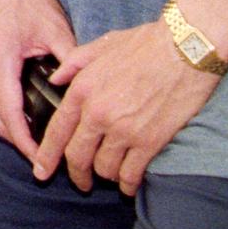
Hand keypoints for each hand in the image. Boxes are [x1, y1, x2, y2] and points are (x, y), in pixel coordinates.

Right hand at [0, 0, 75, 156]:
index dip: (25, 142)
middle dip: (17, 143)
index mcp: (1, 59)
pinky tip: (30, 118)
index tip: (42, 161)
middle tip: (43, 161)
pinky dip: (8, 113)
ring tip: (40, 144)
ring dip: (12, 129)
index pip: (10, 114)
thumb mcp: (56, 30)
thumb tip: (87, 93)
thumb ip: (70, 62)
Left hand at [31, 22, 216, 193]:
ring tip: (111, 175)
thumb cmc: (146, 43)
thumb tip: (55, 79)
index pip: (57, 130)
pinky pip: (131, 174)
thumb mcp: (102, 45)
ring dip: (106, 176)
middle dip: (77, 175)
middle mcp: (98, 113)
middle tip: (81, 184)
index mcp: (82, 89)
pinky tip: (129, 185)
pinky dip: (128, 184)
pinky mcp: (150, 141)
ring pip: (104, 168)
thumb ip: (74, 63)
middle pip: (77, 157)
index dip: (47, 155)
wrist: (186, 49)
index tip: (41, 171)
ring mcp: (124, 130)